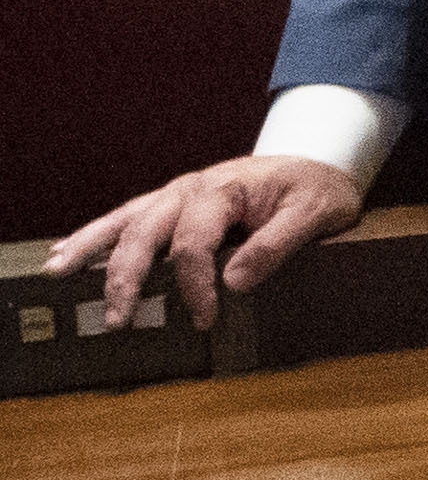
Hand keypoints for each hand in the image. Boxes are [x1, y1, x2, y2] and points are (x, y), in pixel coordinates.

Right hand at [47, 152, 362, 330]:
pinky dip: (95, 235)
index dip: (195, 284)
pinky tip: (65, 252)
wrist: (317, 162)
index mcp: (223, 190)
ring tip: (57, 272)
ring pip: (124, 221)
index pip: (194, 243)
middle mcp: (190, 189)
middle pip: (145, 232)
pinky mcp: (171, 203)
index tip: (205, 317)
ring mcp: (176, 194)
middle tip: (118, 318)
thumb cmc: (317, 189)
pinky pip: (126, 218)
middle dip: (126, 277)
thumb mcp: (314, 214)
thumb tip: (235, 282)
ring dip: (90, 248)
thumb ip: (277, 244)